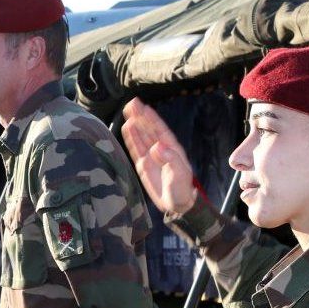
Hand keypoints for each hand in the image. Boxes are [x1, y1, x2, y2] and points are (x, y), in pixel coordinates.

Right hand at [121, 98, 196, 214]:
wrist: (176, 204)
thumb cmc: (182, 189)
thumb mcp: (180, 174)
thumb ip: (170, 160)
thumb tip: (157, 146)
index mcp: (172, 149)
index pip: (160, 129)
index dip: (152, 118)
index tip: (143, 106)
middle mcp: (161, 150)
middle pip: (149, 129)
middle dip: (141, 116)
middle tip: (131, 103)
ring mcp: (151, 157)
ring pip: (141, 137)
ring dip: (134, 124)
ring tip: (126, 112)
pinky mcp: (143, 165)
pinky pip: (135, 149)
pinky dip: (131, 139)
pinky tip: (126, 128)